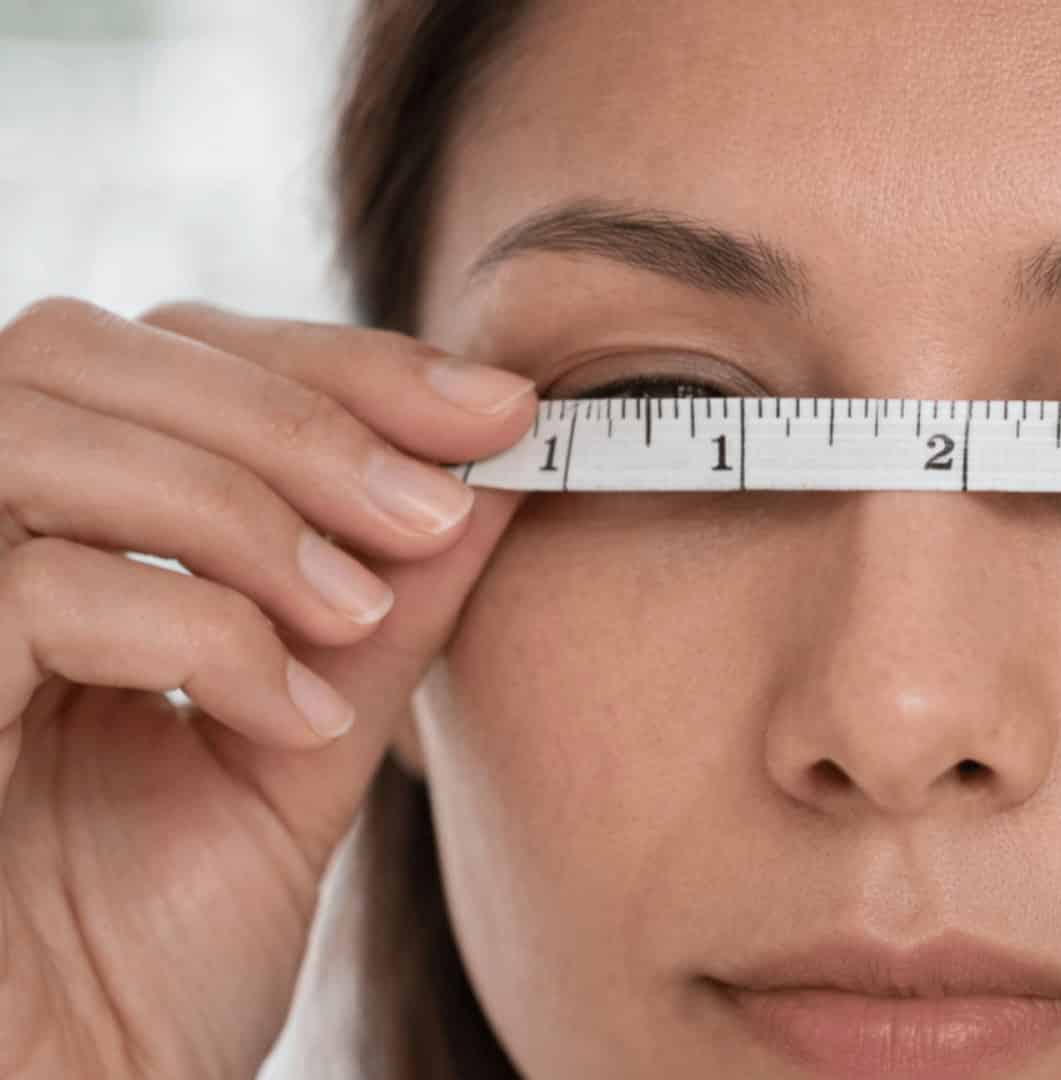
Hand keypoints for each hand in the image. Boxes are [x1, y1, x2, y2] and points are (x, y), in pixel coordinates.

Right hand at [0, 300, 532, 1078]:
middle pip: (92, 349)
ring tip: (362, 618)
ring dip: (250, 505)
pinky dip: (199, 628)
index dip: (333, 360)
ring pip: (47, 427)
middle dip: (301, 410)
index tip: (498, 410)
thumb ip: (379, 611)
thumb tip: (489, 474)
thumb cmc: (150, 959)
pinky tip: (291, 721)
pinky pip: (33, 582)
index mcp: (47, 544)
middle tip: (441, 505)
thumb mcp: (298, 749)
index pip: (162, 357)